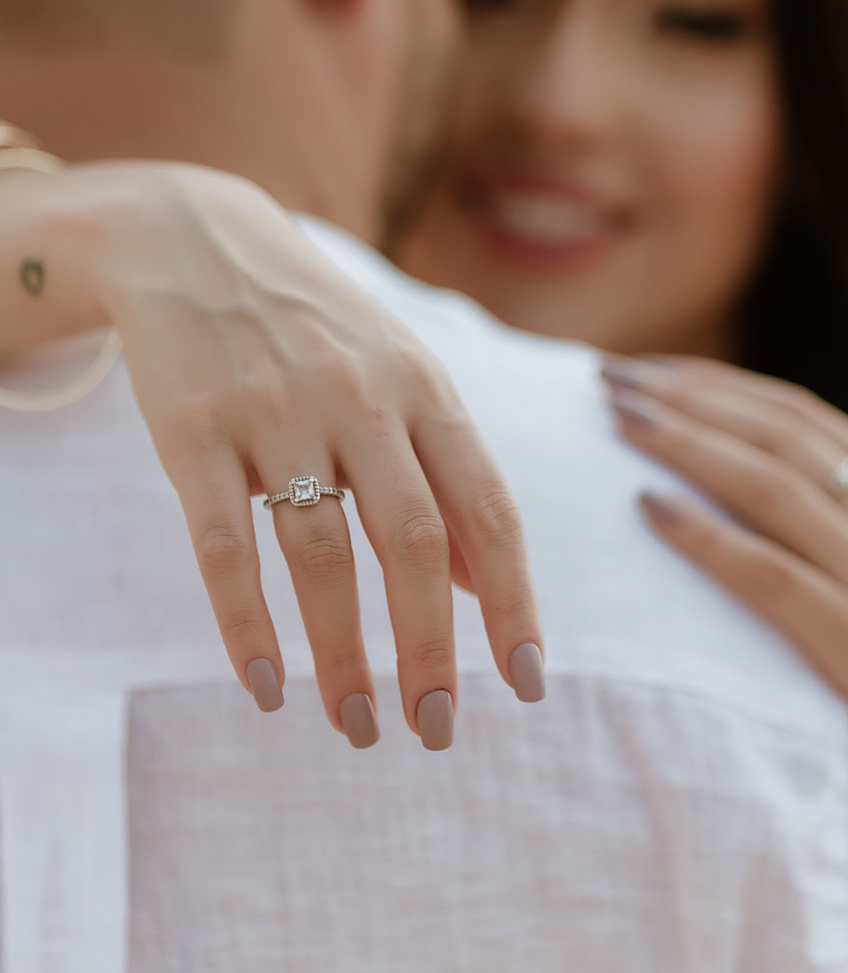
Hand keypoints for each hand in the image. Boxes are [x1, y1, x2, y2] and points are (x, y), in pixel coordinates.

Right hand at [7, 161, 543, 746]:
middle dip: (431, 650)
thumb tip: (490, 590)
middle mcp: (361, 398)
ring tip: (359, 726)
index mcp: (426, 388)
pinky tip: (267, 687)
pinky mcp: (194, 430)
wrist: (194, 240)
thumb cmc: (320, 330)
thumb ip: (448, 474)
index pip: (488, 508)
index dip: (513, 602)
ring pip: (322, 555)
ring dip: (344, 655)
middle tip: (435, 732)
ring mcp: (275, 412)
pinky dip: (247, 626)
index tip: (528, 684)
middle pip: (414, 543)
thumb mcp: (402, 378)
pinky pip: (223, 545)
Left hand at [603, 353, 847, 825]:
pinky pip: (766, 572)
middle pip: (772, 433)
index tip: (651, 370)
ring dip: (683, 443)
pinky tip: (648, 509)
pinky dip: (704, 535)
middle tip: (609, 375)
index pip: (798, 413)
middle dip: (684, 396)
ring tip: (616, 419)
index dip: (717, 385)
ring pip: (765, 485)